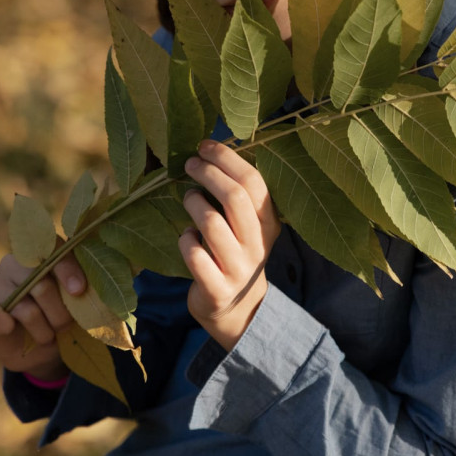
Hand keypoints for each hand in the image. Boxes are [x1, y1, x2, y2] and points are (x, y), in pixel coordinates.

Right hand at [0, 251, 86, 379]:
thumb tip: (80, 289)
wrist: (37, 350)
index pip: (53, 251)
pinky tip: (9, 329)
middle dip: (59, 312)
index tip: (79, 291)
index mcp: (40, 255)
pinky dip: (3, 325)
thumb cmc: (59, 319)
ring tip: (46, 336)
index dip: (67, 270)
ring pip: (24, 307)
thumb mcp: (74, 304)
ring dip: (42, 330)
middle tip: (64, 325)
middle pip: (40, 283)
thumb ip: (77, 290)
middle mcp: (15, 262)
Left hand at [179, 141, 280, 349]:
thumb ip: (238, 197)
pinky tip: (186, 238)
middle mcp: (258, 244)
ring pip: (211, 223)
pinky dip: (185, 240)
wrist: (238, 309)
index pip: (254, 182)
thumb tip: (210, 152)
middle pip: (234, 197)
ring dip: (193, 203)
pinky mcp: (217, 289)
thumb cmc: (235, 254)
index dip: (227, 159)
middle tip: (189, 164)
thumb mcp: (247, 226)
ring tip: (188, 198)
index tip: (204, 145)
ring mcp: (238, 268)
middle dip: (207, 173)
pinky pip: (195, 255)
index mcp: (269, 223)